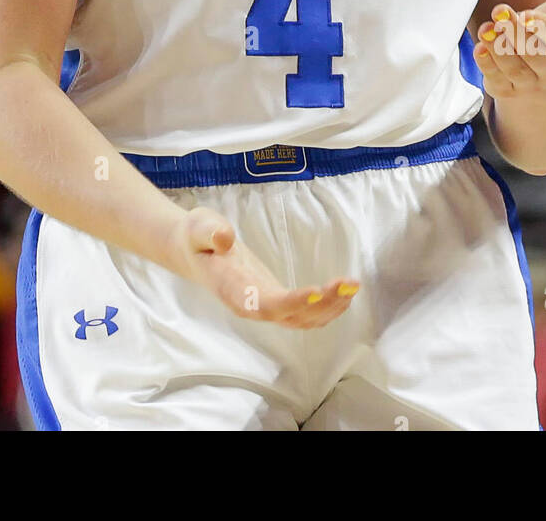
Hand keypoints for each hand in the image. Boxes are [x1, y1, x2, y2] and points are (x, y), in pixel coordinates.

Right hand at [166, 205, 358, 328]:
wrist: (194, 250)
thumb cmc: (197, 237)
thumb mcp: (199, 226)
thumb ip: (210, 232)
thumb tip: (225, 238)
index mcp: (233, 289)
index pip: (264, 304)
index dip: (290, 303)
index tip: (315, 292)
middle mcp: (250, 305)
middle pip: (289, 316)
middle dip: (321, 304)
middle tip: (347, 283)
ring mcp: (264, 306)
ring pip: (300, 319)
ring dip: (329, 308)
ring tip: (352, 287)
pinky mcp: (274, 300)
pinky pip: (302, 314)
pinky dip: (325, 308)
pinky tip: (343, 295)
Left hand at [473, 0, 545, 98]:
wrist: (537, 63)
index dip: (543, 28)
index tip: (528, 14)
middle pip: (535, 56)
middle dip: (517, 35)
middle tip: (501, 11)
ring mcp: (528, 83)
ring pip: (514, 69)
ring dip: (498, 48)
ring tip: (487, 27)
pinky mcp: (506, 89)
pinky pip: (496, 81)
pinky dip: (486, 65)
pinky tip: (479, 47)